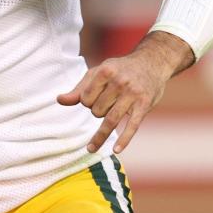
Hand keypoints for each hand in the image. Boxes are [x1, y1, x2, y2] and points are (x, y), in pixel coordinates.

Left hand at [57, 32, 192, 153]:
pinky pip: (132, 125)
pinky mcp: (144, 104)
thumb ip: (80, 88)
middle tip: (107, 105)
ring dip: (100, 135)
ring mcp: (133, 93)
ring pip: (110, 119)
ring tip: (91, 148)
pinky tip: (116, 150)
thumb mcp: (99, 72)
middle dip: (97, 112)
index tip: (95, 98)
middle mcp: (119, 81)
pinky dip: (124, 139)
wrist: (152, 61)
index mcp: (105, 71)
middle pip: (97, 110)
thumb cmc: (120, 69)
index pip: (85, 98)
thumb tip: (60, 100)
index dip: (87, 102)